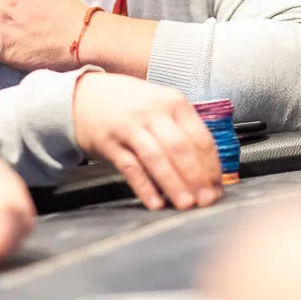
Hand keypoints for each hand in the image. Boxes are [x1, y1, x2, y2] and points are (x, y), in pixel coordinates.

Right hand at [73, 72, 222, 210]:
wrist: (82, 95)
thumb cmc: (128, 104)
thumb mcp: (160, 104)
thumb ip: (181, 129)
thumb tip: (207, 169)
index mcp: (173, 101)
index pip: (200, 137)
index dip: (211, 165)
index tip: (217, 186)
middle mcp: (152, 111)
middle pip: (180, 148)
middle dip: (196, 178)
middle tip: (206, 201)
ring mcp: (129, 126)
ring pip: (157, 158)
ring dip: (173, 184)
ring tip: (185, 204)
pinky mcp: (109, 142)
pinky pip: (131, 167)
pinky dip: (145, 187)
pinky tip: (155, 202)